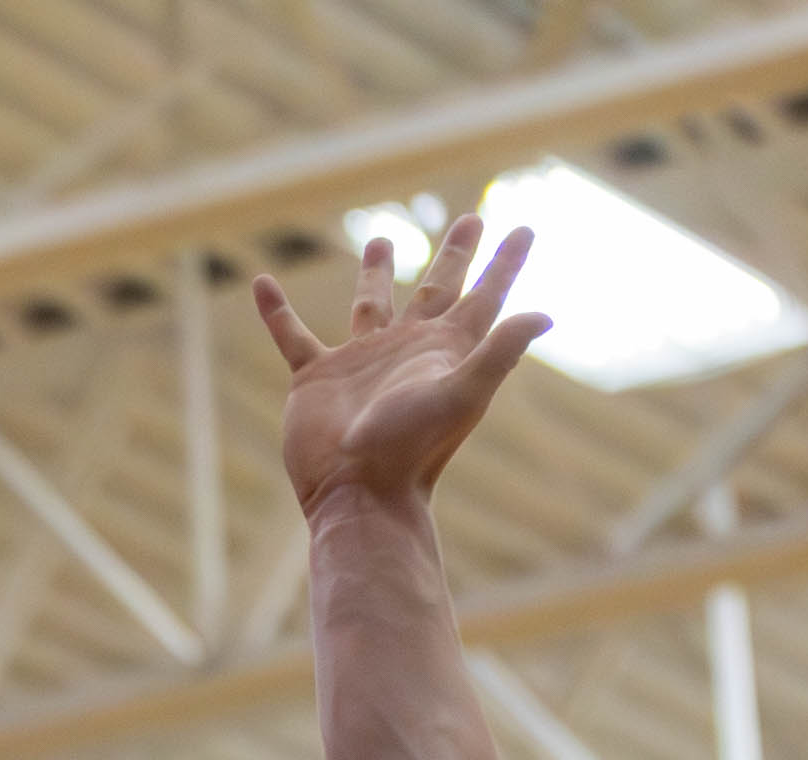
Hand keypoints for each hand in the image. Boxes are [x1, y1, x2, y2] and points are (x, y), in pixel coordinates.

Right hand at [254, 213, 545, 516]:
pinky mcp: (316, 377)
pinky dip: (276, 313)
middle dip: (455, 254)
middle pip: (437, 288)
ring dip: (375, 271)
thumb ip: (500, 352)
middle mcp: (407, 349)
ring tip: (380, 239)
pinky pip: (293, 335)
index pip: (485, 295)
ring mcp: (361, 360)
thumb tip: (545, 314)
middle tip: (472, 218)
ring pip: (371, 304)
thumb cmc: (413, 449)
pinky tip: (262, 284)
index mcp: (446, 350)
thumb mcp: (462, 395)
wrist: (357, 493)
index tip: (524, 228)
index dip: (506, 263)